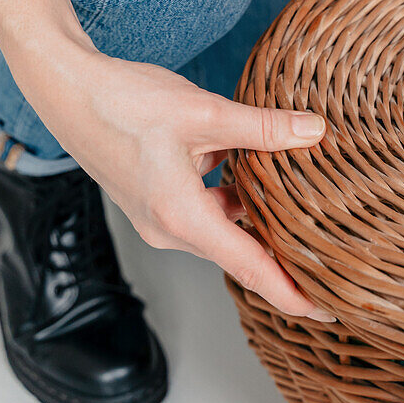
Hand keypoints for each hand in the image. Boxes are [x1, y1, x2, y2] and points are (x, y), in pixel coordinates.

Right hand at [0, 0, 332, 321]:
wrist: (68, 91)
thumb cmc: (126, 102)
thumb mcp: (205, 112)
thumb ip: (263, 128)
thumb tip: (313, 132)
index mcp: (183, 217)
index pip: (251, 268)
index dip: (293, 294)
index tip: (330, 311)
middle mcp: (170, 229)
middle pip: (241, 253)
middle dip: (285, 259)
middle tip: (335, 265)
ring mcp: (160, 218)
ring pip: (225, 226)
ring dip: (260, 219)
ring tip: (309, 215)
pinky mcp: (156, 201)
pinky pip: (207, 209)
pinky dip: (235, 197)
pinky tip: (259, 171)